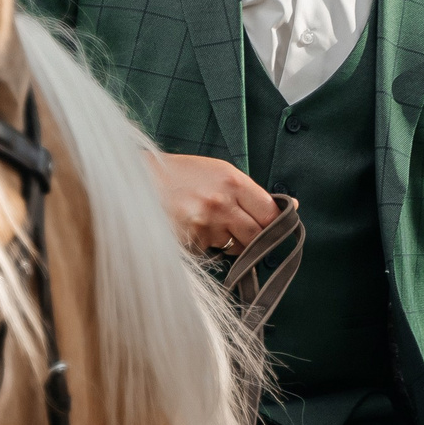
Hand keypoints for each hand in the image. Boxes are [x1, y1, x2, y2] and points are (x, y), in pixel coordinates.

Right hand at [150, 153, 277, 255]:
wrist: (135, 180)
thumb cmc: (180, 174)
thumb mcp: (217, 172)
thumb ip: (250, 192)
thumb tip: (288, 208)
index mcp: (232, 181)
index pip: (270, 214)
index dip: (276, 225)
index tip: (276, 229)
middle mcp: (220, 203)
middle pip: (257, 236)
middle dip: (254, 239)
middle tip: (242, 231)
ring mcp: (203, 225)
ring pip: (233, 247)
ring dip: (226, 242)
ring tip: (206, 222)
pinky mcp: (187, 242)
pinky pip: (208, 253)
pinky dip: (204, 246)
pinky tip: (189, 229)